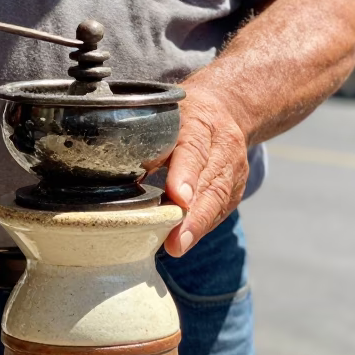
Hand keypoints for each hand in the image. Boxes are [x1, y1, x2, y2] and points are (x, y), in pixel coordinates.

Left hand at [162, 86, 249, 256]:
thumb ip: (148, 142)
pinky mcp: (236, 187)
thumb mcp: (165, 117)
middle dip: (195, 214)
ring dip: (199, 225)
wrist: (225, 109)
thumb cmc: (184, 117)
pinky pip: (221, 208)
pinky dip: (203, 225)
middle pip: (211, 181)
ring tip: (179, 245)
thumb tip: (117, 175)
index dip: (187, 174)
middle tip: (177, 240)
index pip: (193, 149)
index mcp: (200, 123)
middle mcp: (223, 146)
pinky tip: (187, 239)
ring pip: (219, 198)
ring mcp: (233, 168)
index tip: (178, 197)